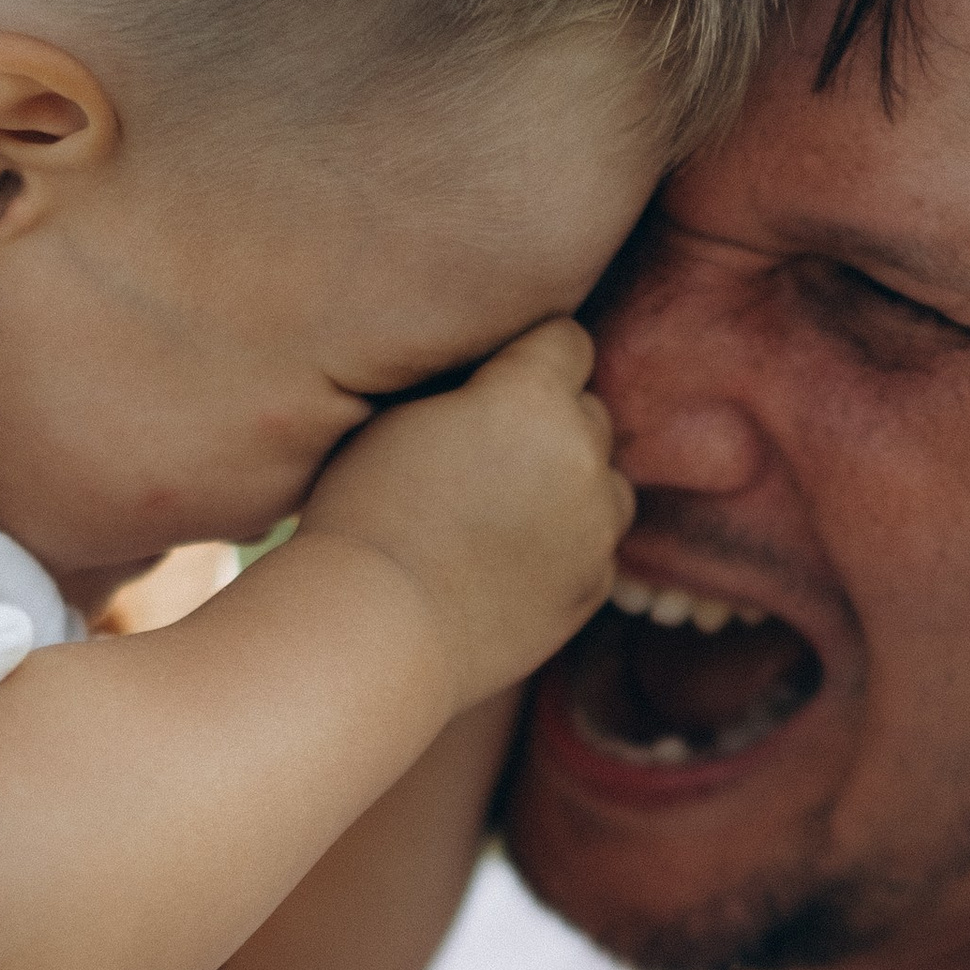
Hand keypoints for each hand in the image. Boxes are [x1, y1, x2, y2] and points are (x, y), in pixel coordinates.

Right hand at [298, 318, 632, 709]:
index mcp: (533, 396)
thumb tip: (496, 375)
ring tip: (503, 511)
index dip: (531, 355)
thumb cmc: (365, 512)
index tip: (497, 379)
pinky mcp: (594, 586)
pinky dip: (566, 545)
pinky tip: (508, 560)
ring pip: (605, 481)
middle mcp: (582, 455)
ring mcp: (596, 526)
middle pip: (589, 411)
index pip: (567, 340)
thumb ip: (469, 385)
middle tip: (487, 453)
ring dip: (570, 485)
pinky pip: (596, 545)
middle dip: (550, 422)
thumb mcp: (401, 415)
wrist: (374, 629)